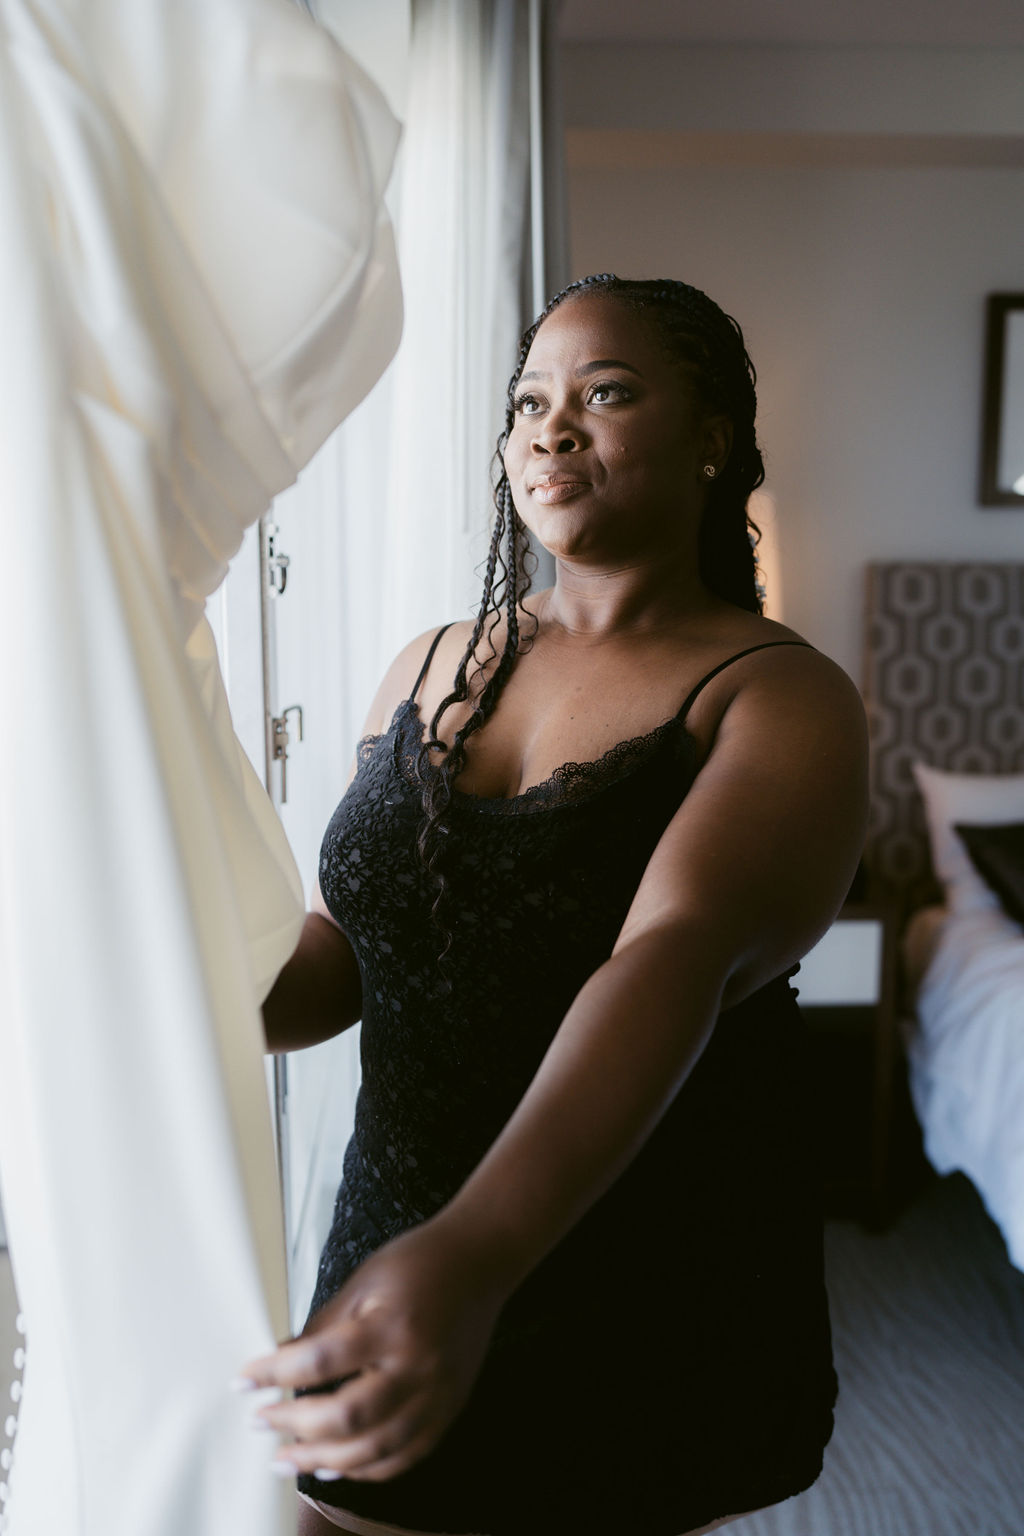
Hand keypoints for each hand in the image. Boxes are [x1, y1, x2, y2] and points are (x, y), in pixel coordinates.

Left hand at [239, 1218, 507, 1482]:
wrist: (479, 1263)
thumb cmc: (419, 1263)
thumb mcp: (362, 1281)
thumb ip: (322, 1326)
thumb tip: (279, 1361)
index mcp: (390, 1327)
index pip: (319, 1361)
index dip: (273, 1375)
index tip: (243, 1381)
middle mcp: (416, 1367)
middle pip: (346, 1418)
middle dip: (294, 1426)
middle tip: (260, 1423)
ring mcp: (437, 1395)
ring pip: (374, 1449)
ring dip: (323, 1460)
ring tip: (286, 1459)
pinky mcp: (448, 1409)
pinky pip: (404, 1456)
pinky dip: (366, 1468)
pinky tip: (336, 1464)